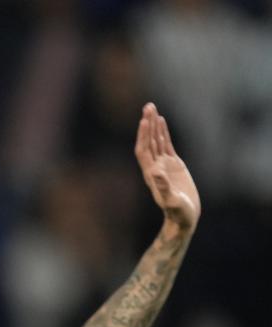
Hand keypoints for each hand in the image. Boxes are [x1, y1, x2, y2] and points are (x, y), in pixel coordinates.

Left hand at [135, 102, 200, 234]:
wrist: (184, 218)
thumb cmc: (178, 213)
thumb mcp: (171, 201)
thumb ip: (163, 187)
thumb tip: (155, 173)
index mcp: (151, 174)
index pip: (144, 150)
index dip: (143, 136)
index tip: (145, 120)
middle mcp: (155, 167)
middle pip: (148, 141)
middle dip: (147, 124)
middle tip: (147, 106)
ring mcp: (163, 165)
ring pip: (156, 140)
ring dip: (154, 125)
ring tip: (151, 107)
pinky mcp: (173, 165)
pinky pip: (166, 145)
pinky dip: (163, 132)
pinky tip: (161, 121)